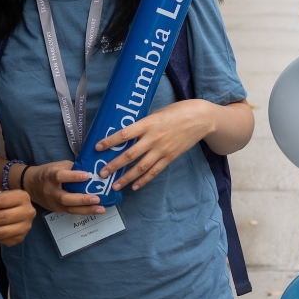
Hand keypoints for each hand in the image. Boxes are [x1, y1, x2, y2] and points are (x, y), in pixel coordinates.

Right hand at [23, 161, 106, 215]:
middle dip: (81, 199)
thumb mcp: (57, 165)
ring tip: (101, 209)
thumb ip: (72, 168)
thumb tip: (90, 169)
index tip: (87, 175)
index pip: (60, 176)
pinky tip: (96, 210)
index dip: (73, 176)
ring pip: (69, 208)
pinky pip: (71, 212)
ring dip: (86, 209)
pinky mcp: (57, 210)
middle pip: (65, 198)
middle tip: (97, 198)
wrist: (30, 185)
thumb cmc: (47, 172)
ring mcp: (53, 202)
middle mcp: (50, 191)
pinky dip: (84, 211)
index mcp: (49, 176)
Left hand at [95, 99, 216, 191]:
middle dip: (114, 165)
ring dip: (126, 178)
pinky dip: (144, 180)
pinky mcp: (170, 158)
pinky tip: (134, 186)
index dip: (110, 142)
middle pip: (130, 155)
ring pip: (141, 167)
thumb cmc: (178, 111)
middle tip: (101, 173)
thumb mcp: (157, 113)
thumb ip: (143, 124)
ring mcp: (162, 150)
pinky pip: (154, 171)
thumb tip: (127, 133)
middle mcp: (154, 138)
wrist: (201, 119)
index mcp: (148, 123)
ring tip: (114, 185)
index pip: (125, 134)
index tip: (97, 147)